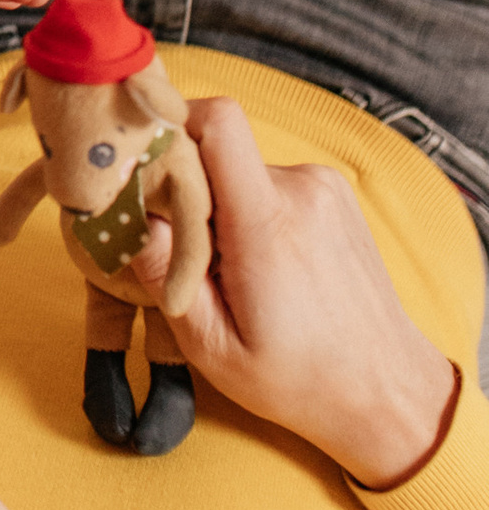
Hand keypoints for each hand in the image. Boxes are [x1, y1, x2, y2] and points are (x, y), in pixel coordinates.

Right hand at [158, 96, 458, 489]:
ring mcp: (324, 188)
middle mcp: (302, 189)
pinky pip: (268, 181)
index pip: (218, 122)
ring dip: (220, 207)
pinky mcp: (333, 196)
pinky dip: (249, 211)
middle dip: (187, 190)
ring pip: (239, 168)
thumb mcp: (212, 346)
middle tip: (187, 253)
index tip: (145, 169)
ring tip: (232, 271)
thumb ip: (162, 273)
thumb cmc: (299, 377)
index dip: (172, 124)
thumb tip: (125, 214)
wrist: (385, 387)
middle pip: (218, 149)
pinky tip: (261, 265)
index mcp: (267, 222)